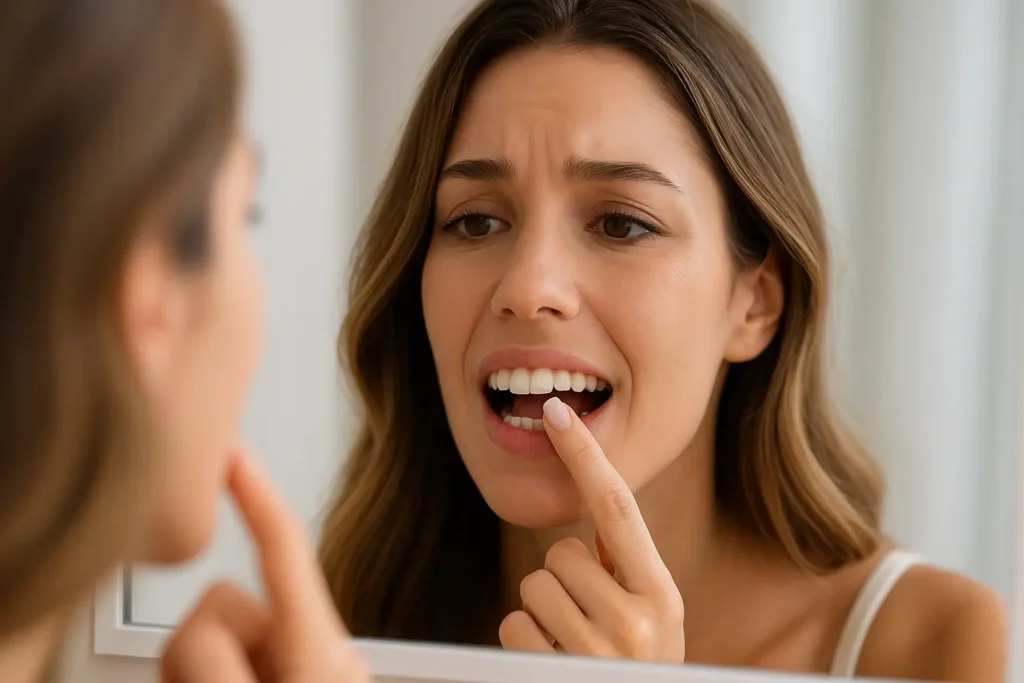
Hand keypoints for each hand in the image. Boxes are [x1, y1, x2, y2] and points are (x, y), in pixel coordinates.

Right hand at [161, 451, 371, 682]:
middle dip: (199, 652)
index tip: (233, 452)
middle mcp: (307, 657)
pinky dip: (189, 678)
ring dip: (188, 673)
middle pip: (219, 600)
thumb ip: (209, 657)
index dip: (256, 495)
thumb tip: (190, 631)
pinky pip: (194, 666)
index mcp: (324, 654)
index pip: (284, 551)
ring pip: (196, 636)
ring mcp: (280, 675)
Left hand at [498, 398, 684, 662]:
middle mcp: (638, 622)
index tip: (556, 411)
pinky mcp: (557, 674)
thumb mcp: (650, 620)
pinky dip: (524, 644)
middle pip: (560, 555)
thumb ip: (625, 568)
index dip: (585, 454)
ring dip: (543, 616)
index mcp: (662, 595)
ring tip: (574, 647)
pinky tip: (553, 666)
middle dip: (564, 583)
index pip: (617, 507)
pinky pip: (514, 626)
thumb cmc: (636, 668)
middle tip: (587, 622)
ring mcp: (599, 652)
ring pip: (533, 589)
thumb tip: (596, 508)